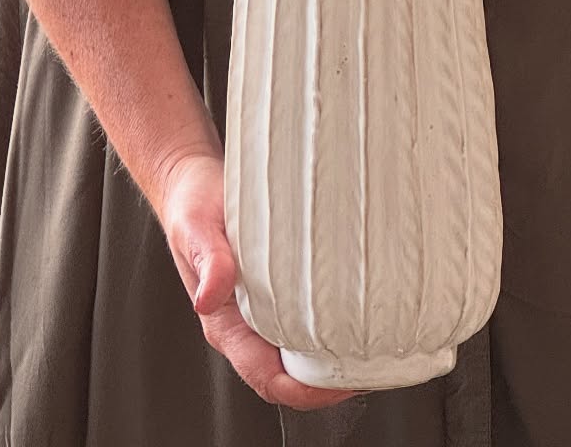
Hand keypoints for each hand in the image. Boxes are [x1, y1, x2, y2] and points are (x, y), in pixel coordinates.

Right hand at [156, 151, 363, 410]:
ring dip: (337, 354)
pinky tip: (360, 306)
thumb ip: (207, 260)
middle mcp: (246, 324)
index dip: (307, 392)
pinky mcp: (279, 286)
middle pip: (294, 374)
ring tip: (377, 341)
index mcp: (225, 324)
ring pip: (305, 349)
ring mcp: (264, 308)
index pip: (268, 379)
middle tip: (376, 362)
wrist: (194, 179)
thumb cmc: (193, 204)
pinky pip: (309, 316)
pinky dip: (334, 320)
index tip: (344, 384)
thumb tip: (210, 296)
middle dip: (333, 380)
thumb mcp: (196, 226)